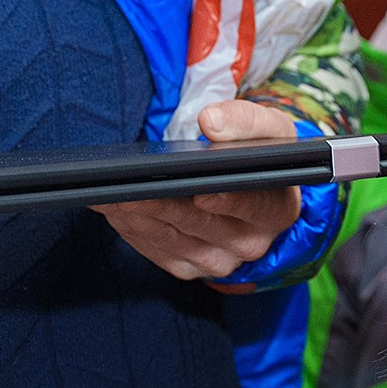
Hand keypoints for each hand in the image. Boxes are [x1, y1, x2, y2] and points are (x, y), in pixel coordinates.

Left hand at [95, 100, 303, 280]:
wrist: (242, 183)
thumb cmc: (255, 154)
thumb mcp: (267, 127)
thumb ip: (246, 119)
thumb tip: (211, 122)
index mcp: (277, 210)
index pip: (254, 206)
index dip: (227, 201)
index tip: (201, 193)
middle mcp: (251, 244)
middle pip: (201, 224)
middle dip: (162, 203)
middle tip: (128, 186)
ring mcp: (218, 261)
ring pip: (172, 240)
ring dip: (137, 216)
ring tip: (109, 193)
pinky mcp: (188, 268)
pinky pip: (155, 251)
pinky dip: (131, 229)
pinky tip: (113, 207)